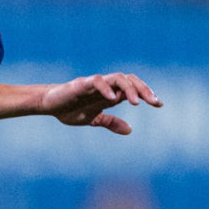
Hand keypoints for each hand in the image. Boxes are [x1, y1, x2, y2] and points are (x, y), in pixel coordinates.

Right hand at [39, 72, 160, 134]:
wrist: (49, 105)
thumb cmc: (70, 109)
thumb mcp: (94, 119)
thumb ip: (111, 122)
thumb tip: (130, 130)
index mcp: (110, 94)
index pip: (133, 88)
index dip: (147, 94)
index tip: (159, 104)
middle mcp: (106, 86)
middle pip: (130, 80)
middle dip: (143, 90)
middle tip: (154, 103)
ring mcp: (94, 83)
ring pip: (117, 77)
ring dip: (129, 88)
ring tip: (135, 103)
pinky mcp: (81, 84)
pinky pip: (97, 81)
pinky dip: (107, 88)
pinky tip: (114, 99)